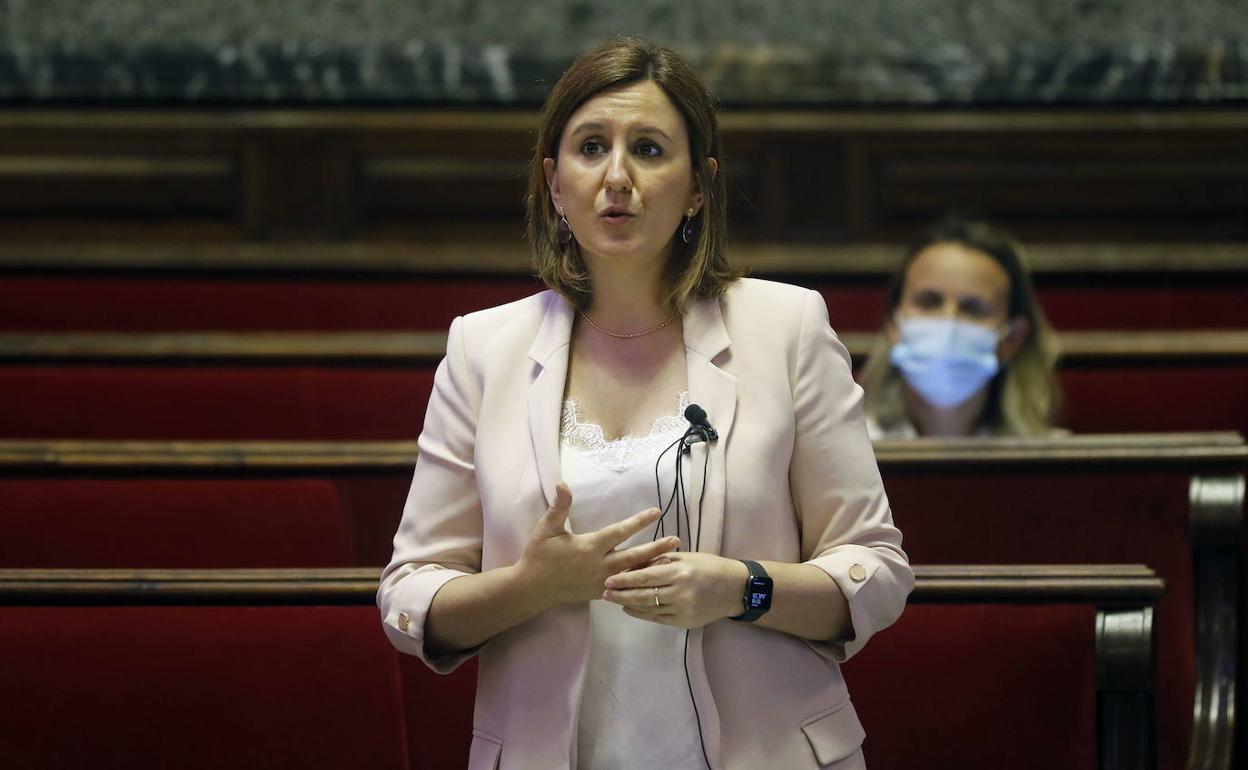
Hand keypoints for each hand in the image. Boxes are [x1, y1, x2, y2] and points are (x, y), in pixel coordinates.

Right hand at [514, 481, 681, 607]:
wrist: (532, 589)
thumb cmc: (539, 556)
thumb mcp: (546, 529)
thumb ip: (559, 507)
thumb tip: (563, 483)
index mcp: (589, 547)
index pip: (619, 532)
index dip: (639, 522)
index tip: (657, 512)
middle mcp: (600, 566)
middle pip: (634, 556)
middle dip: (656, 548)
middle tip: (676, 540)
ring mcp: (602, 582)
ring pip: (633, 574)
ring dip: (653, 566)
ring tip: (673, 560)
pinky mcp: (601, 593)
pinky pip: (625, 589)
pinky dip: (640, 583)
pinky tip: (654, 580)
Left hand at [601, 552, 749, 628]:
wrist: (735, 588)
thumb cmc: (709, 566)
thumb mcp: (685, 557)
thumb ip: (660, 561)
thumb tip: (633, 565)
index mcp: (680, 572)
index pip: (646, 576)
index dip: (625, 579)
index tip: (608, 579)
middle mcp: (681, 592)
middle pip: (644, 595)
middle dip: (621, 594)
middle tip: (604, 592)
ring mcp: (683, 610)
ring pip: (649, 609)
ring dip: (629, 604)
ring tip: (613, 600)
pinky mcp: (685, 622)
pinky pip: (658, 619)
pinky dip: (642, 614)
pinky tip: (630, 608)